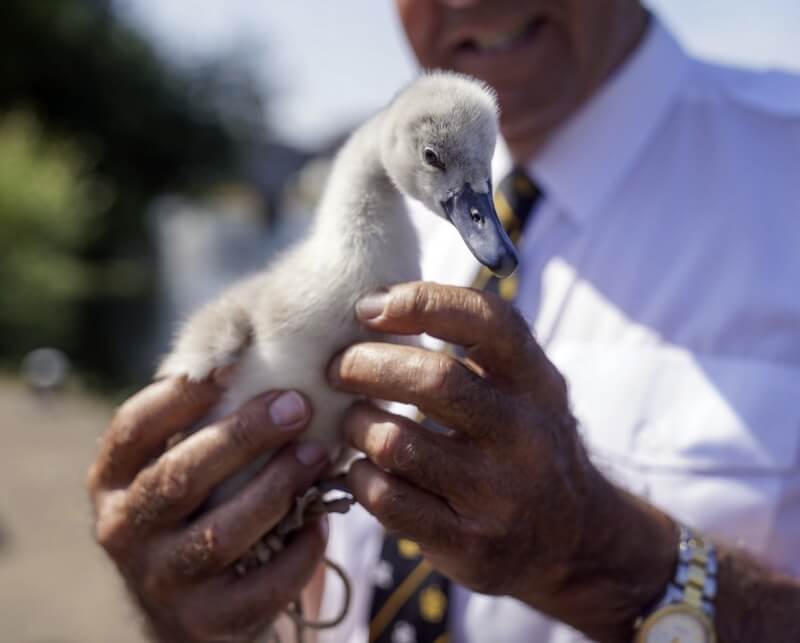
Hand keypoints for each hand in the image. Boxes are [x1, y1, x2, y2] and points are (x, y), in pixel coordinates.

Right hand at [87, 375, 329, 642]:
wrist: (194, 603)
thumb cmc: (198, 504)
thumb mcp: (182, 458)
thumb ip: (201, 413)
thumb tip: (242, 340)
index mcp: (112, 481)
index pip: (132, 429)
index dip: (180, 395)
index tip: (235, 366)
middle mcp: (124, 530)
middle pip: (179, 477)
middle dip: (242, 437)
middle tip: (296, 406)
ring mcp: (162, 581)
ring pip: (220, 534)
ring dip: (276, 488)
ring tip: (318, 454)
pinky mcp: (206, 621)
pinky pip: (260, 586)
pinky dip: (298, 550)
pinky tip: (319, 519)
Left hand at [330, 282, 674, 640]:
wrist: (573, 538)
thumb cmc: (526, 441)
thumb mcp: (526, 386)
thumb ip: (476, 345)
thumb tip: (377, 305)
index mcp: (536, 381)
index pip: (486, 319)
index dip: (421, 302)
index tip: (369, 307)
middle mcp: (524, 433)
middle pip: (433, 380)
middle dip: (367, 365)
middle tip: (338, 367)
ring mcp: (498, 492)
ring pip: (398, 443)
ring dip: (357, 424)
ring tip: (352, 419)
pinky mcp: (469, 542)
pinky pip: (389, 500)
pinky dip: (360, 476)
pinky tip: (362, 466)